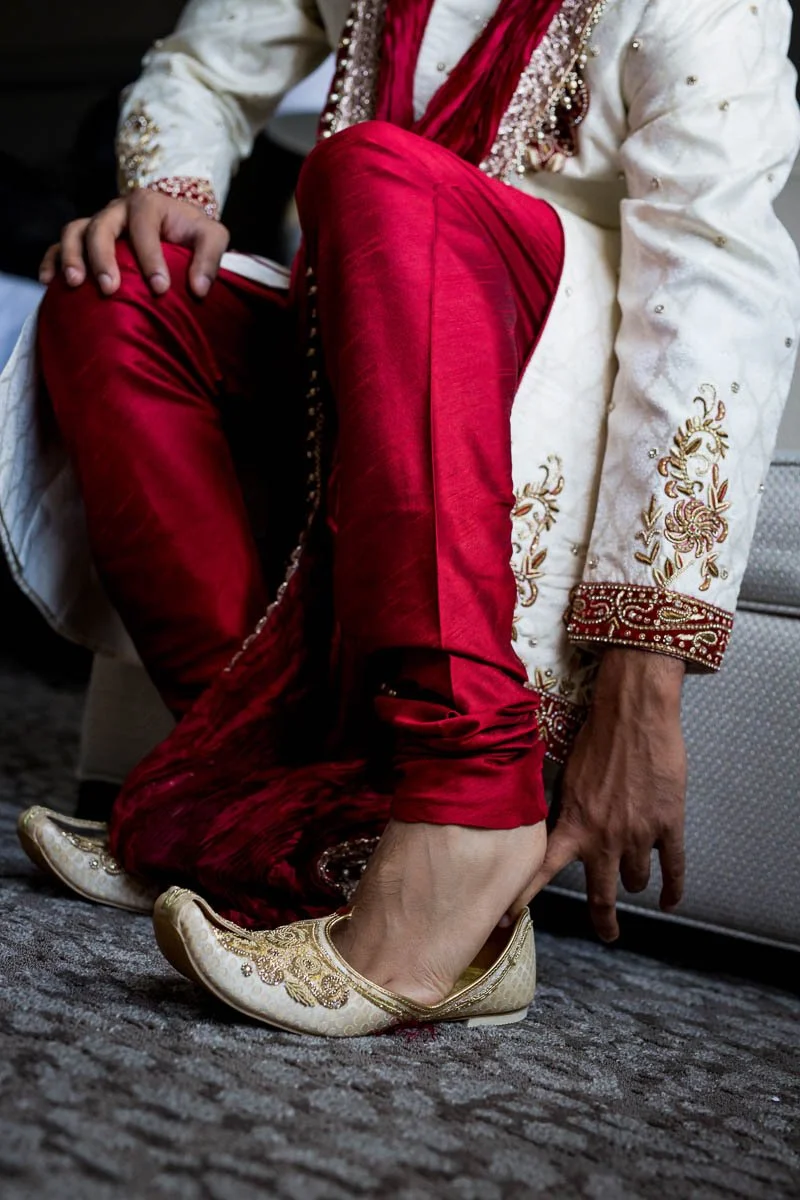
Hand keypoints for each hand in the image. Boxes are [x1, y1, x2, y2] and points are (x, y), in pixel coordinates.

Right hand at [39, 189, 229, 297]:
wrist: (175, 225)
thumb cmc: (192, 233)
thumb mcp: (212, 237)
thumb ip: (210, 258)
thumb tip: (198, 289)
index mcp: (147, 204)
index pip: (144, 227)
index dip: (151, 258)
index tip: (160, 288)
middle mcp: (117, 209)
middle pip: (101, 227)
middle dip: (103, 258)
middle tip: (111, 289)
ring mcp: (97, 222)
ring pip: (74, 231)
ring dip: (72, 257)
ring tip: (75, 284)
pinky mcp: (84, 237)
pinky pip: (59, 245)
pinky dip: (52, 260)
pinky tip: (48, 282)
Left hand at [522, 648, 686, 940]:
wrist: (633, 713)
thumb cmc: (596, 736)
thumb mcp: (565, 776)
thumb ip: (561, 808)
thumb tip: (551, 826)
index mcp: (572, 824)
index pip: (542, 871)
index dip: (525, 897)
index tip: (509, 920)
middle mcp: (604, 837)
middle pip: (602, 895)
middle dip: (604, 920)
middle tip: (608, 934)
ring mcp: (639, 835)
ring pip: (637, 879)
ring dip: (635, 881)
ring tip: (634, 880)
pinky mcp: (669, 825)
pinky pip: (674, 868)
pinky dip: (673, 889)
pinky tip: (669, 901)